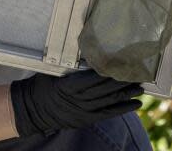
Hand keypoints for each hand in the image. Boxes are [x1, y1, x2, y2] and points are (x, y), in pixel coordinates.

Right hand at [9, 69, 143, 137]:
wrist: (31, 109)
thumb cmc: (41, 86)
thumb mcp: (52, 71)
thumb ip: (70, 66)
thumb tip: (86, 52)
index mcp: (70, 85)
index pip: (96, 76)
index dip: (112, 70)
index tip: (124, 62)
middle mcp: (80, 99)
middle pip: (106, 89)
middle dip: (123, 81)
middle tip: (138, 72)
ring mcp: (84, 111)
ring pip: (110, 101)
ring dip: (127, 94)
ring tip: (140, 87)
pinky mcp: (86, 119)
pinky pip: (109, 114)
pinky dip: (123, 109)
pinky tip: (136, 104)